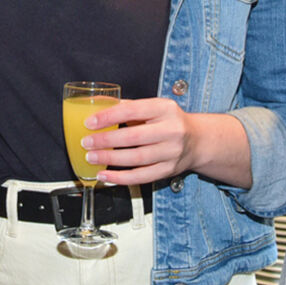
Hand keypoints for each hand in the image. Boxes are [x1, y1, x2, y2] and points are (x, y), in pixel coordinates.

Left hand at [80, 97, 251, 187]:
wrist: (198, 141)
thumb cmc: (170, 122)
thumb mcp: (154, 107)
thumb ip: (128, 106)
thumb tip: (98, 106)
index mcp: (164, 109)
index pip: (133, 110)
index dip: (109, 117)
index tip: (90, 122)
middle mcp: (171, 130)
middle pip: (134, 137)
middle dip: (106, 141)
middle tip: (87, 143)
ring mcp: (172, 152)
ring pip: (136, 159)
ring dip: (110, 160)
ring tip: (92, 158)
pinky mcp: (169, 170)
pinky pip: (141, 177)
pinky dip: (120, 178)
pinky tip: (105, 175)